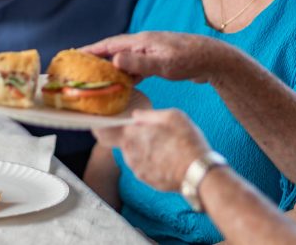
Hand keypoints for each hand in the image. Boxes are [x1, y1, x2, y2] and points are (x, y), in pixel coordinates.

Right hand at [81, 31, 235, 83]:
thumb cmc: (191, 61)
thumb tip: (114, 59)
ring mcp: (153, 51)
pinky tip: (125, 84)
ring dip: (112, 68)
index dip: (91, 50)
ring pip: (126, 59)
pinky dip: (127, 74)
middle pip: (115, 50)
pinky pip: (137, 66)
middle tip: (80, 69)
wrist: (215, 59)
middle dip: (97, 58)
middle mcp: (145, 43)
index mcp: (143, 41)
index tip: (73, 55)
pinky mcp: (160, 60)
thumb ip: (139, 63)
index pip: (110, 44)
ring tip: (98, 79)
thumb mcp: (164, 65)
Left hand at [93, 109, 210, 191]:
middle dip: (134, 137)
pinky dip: (151, 162)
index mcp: (132, 135)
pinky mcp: (147, 181)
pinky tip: (167, 158)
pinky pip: (143, 167)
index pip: (104, 132)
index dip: (99, 128)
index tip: (98, 124)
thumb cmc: (186, 141)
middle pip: (124, 142)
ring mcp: (137, 170)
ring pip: (134, 155)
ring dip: (144, 149)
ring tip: (165, 145)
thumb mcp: (172, 116)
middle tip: (153, 132)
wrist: (197, 172)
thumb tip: (136, 115)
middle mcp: (129, 154)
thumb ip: (149, 115)